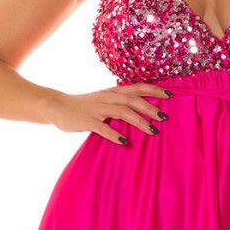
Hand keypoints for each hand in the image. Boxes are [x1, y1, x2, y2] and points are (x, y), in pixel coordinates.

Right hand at [42, 82, 173, 144]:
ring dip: (138, 121)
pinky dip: (114, 134)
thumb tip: (144, 108)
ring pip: (121, 111)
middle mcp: (107, 97)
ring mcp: (97, 109)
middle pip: (132, 99)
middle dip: (150, 107)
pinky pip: (102, 128)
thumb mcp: (104, 100)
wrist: (58, 106)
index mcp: (113, 92)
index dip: (154, 89)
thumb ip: (121, 102)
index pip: (137, 87)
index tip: (170, 94)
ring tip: (152, 131)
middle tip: (165, 117)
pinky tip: (125, 142)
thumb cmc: (85, 106)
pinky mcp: (87, 120)